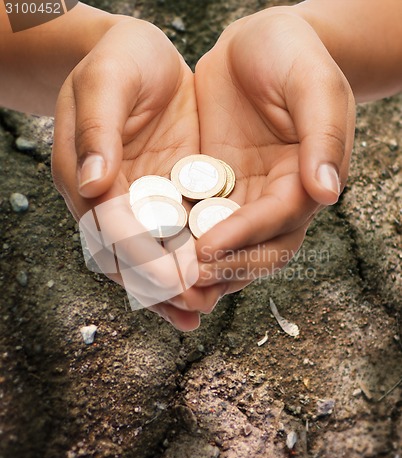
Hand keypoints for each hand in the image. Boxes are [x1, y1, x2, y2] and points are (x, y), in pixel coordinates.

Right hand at [52, 19, 224, 330]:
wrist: (140, 56)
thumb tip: (92, 184)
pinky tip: (214, 281)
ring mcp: (143, 201)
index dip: (139, 257)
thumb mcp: (104, 82)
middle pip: (131, 252)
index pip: (111, 227)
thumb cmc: (117, 61)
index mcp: (87, 178)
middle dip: (162, 283)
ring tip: (202, 309)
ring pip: (157, 252)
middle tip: (193, 307)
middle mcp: (113, 199)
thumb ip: (97, 130)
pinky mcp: (170, 194)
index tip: (169, 282)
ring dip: (178, 284)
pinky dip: (195, 259)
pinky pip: (181, 233)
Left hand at [194, 8, 354, 289]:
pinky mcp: (213, 189)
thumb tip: (326, 193)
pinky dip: (181, 242)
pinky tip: (155, 252)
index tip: (209, 247)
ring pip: (228, 245)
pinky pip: (198, 221)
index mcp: (306, 178)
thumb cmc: (290, 54)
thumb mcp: (313, 85)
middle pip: (259, 248)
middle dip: (226, 267)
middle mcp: (276, 196)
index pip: (280, 218)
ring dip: (202, 269)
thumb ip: (323, 136)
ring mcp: (243, 196)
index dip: (246, 235)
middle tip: (187, 280)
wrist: (255, 44)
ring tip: (168, 281)